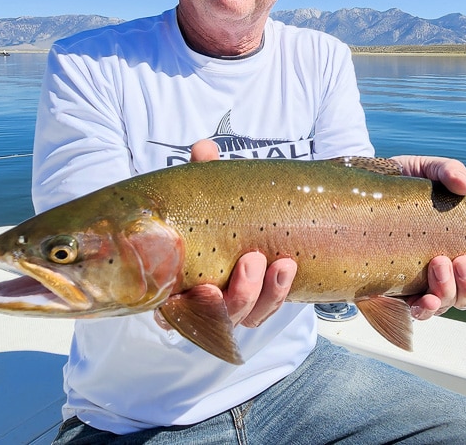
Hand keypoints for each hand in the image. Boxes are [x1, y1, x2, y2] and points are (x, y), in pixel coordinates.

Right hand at [189, 139, 296, 327]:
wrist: (241, 214)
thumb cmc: (210, 210)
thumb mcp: (206, 191)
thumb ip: (203, 173)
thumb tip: (204, 148)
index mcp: (178, 283)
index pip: (177, 310)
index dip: (193, 308)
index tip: (208, 290)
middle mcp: (203, 302)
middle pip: (221, 316)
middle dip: (240, 295)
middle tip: (252, 261)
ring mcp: (234, 303)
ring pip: (249, 315)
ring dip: (267, 294)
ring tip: (281, 264)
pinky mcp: (260, 300)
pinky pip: (269, 307)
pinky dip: (280, 291)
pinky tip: (289, 269)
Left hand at [390, 154, 465, 318]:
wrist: (358, 186)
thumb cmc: (401, 181)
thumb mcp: (427, 169)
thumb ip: (448, 171)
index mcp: (463, 244)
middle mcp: (446, 268)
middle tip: (461, 261)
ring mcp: (421, 281)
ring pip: (446, 304)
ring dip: (448, 293)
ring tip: (438, 265)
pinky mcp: (394, 288)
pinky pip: (414, 310)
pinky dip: (424, 309)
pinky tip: (423, 300)